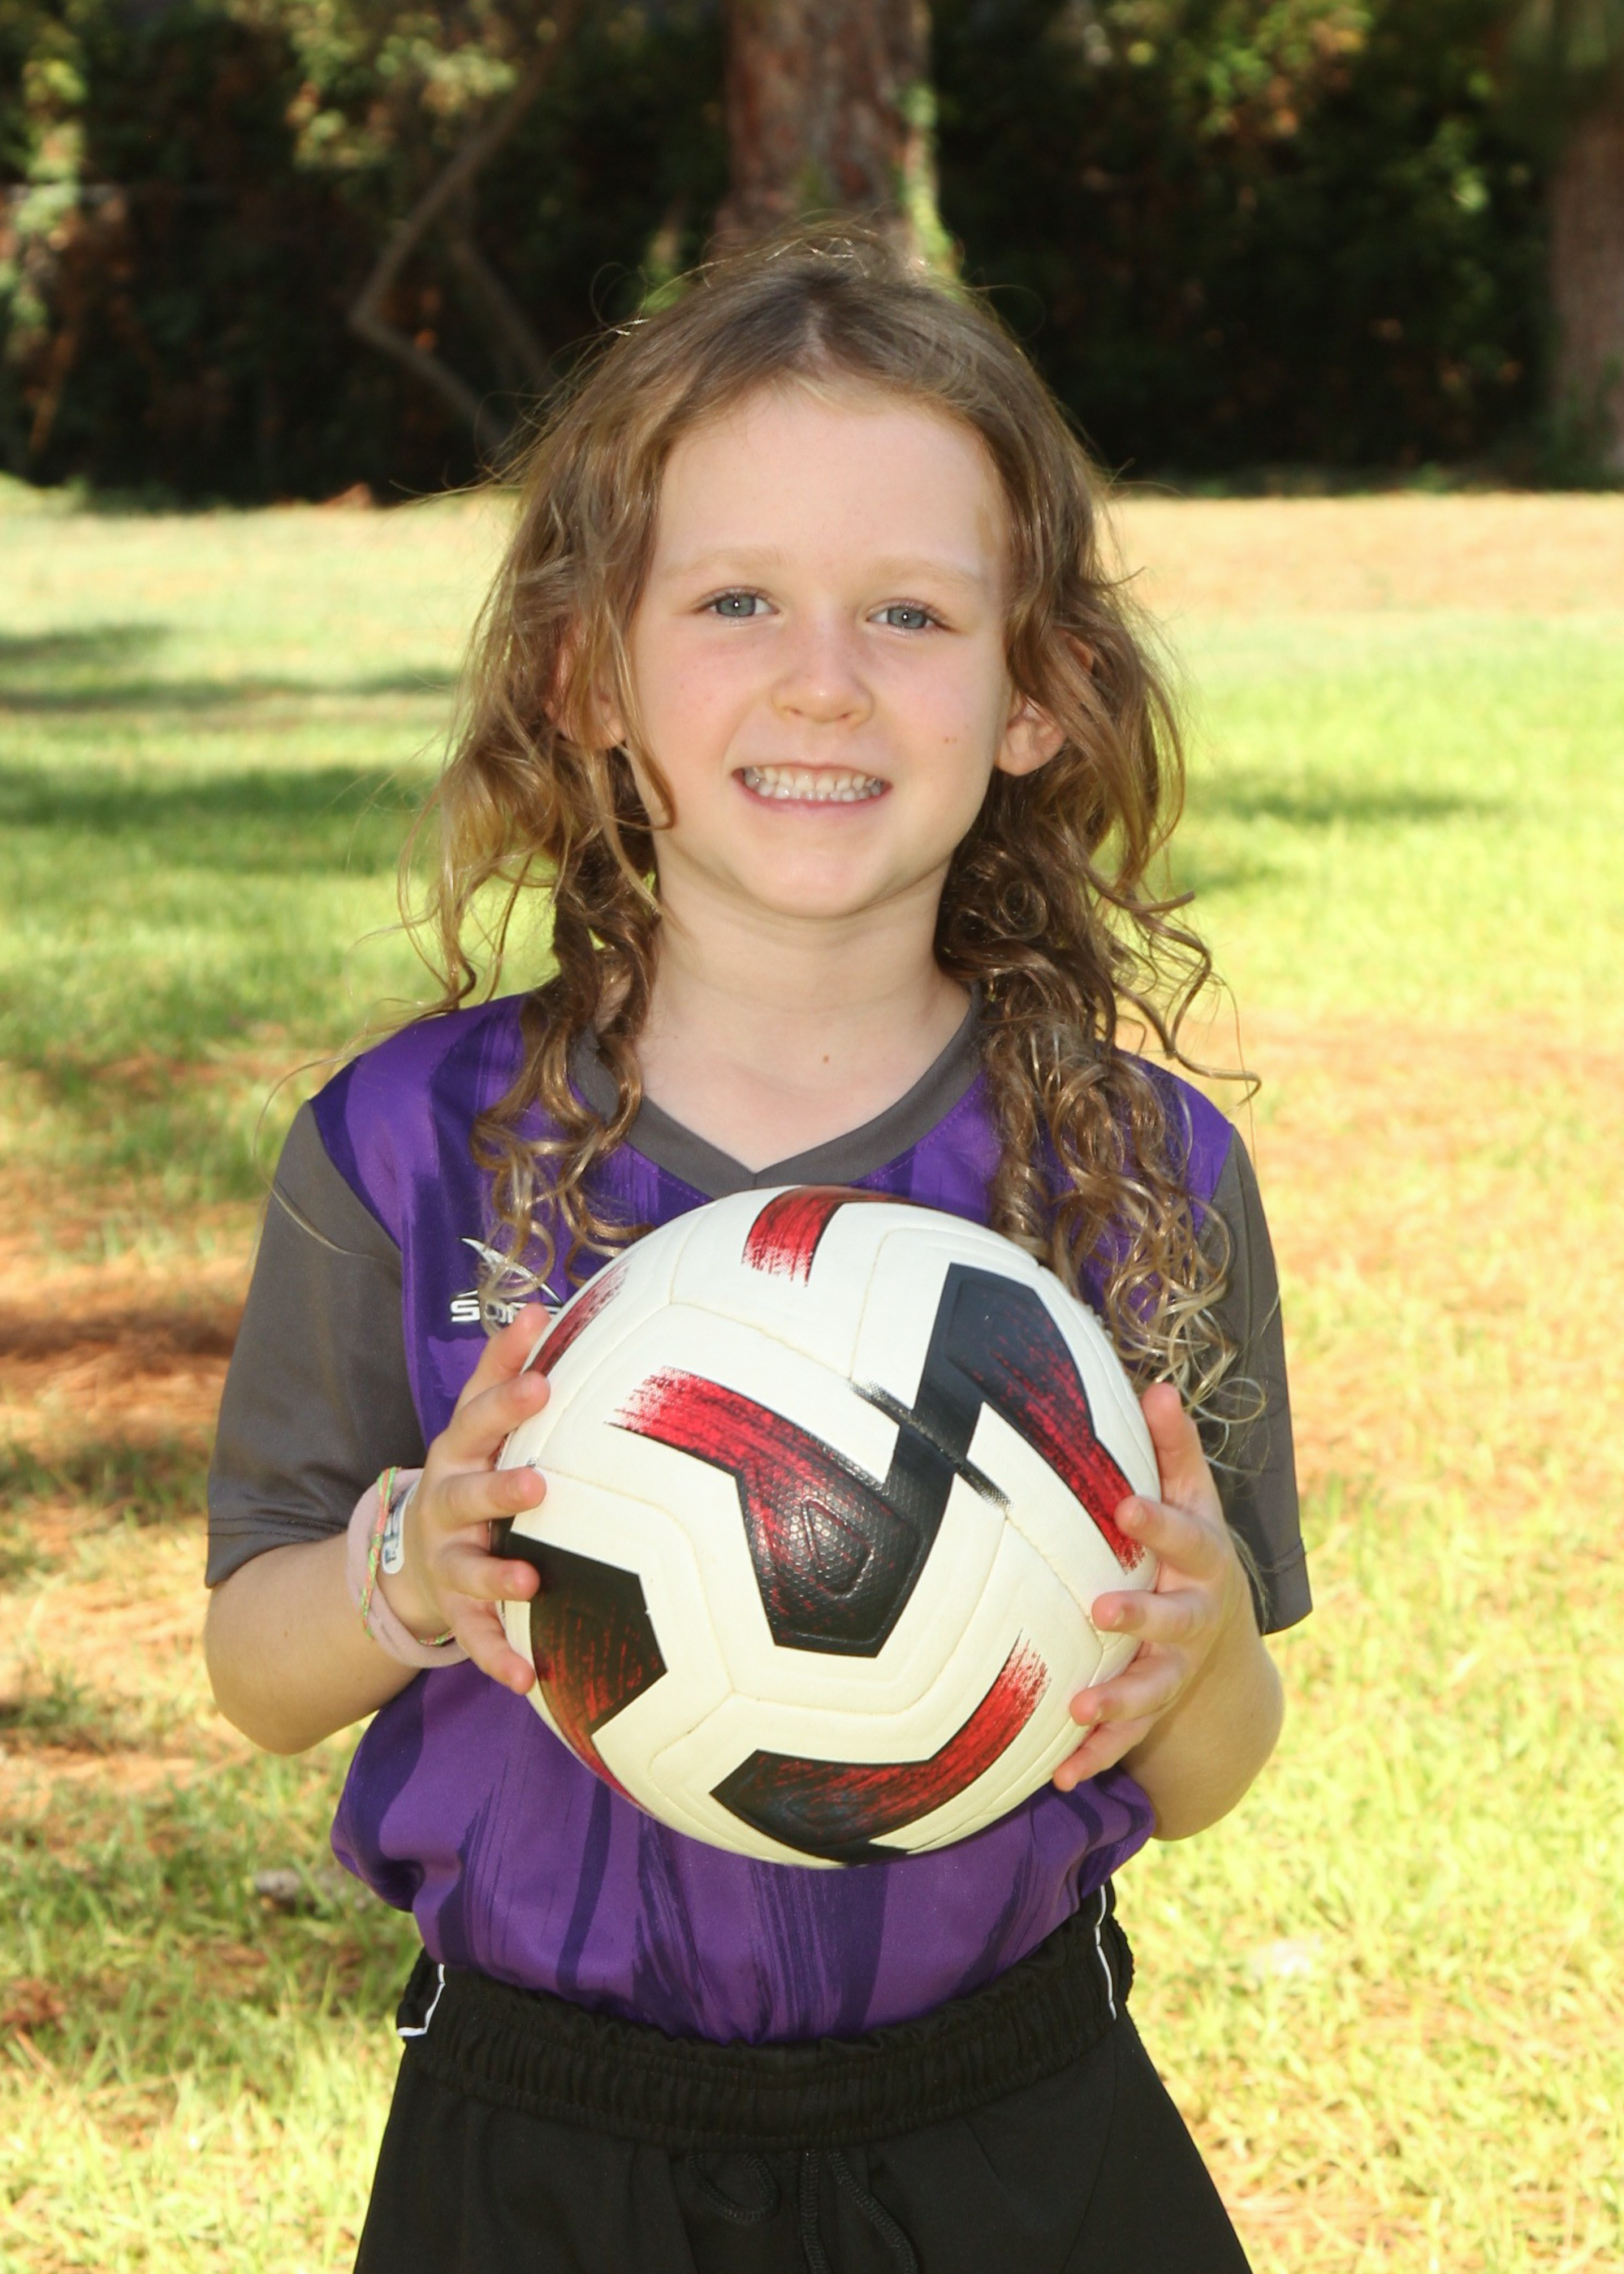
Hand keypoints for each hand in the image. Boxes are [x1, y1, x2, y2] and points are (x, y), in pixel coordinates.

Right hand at [379, 1306, 551, 1694]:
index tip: (545, 1380)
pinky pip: (476, 1638)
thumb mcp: (478, 1420)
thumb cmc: (470, 1467)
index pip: (480, 1417)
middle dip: (500, 1488)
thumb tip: (540, 1304)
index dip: (508, 1397)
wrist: (411, 1551)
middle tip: (538, 1484)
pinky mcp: (454, 1609)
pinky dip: (499, 1659)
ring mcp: (446, 1559)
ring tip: (530, 1583)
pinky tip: (529, 1680)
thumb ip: (505, 1368)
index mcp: (460, 1451)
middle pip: (468, 1493)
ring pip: (469, 1569)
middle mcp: (447, 1503)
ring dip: (498, 1577)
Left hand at [1052, 1382, 1250, 1793]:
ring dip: (1118, 1702)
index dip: (1158, 1523)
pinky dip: (1095, 1757)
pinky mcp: (1154, 1712)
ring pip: (1152, 1690)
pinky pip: (1126, 1740)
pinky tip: (1061, 1772)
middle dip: (1140, 1618)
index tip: (1123, 1507)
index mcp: (1203, 1562)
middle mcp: (1194, 1620)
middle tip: (1099, 1611)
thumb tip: (1156, 1386)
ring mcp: (1177, 1672)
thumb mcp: (1193, 1498)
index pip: (1185, 1537)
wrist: (1223, 1643)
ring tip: (1078, 1707)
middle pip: (1173, 1621)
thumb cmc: (1189, 1552)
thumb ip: (1173, 1449)